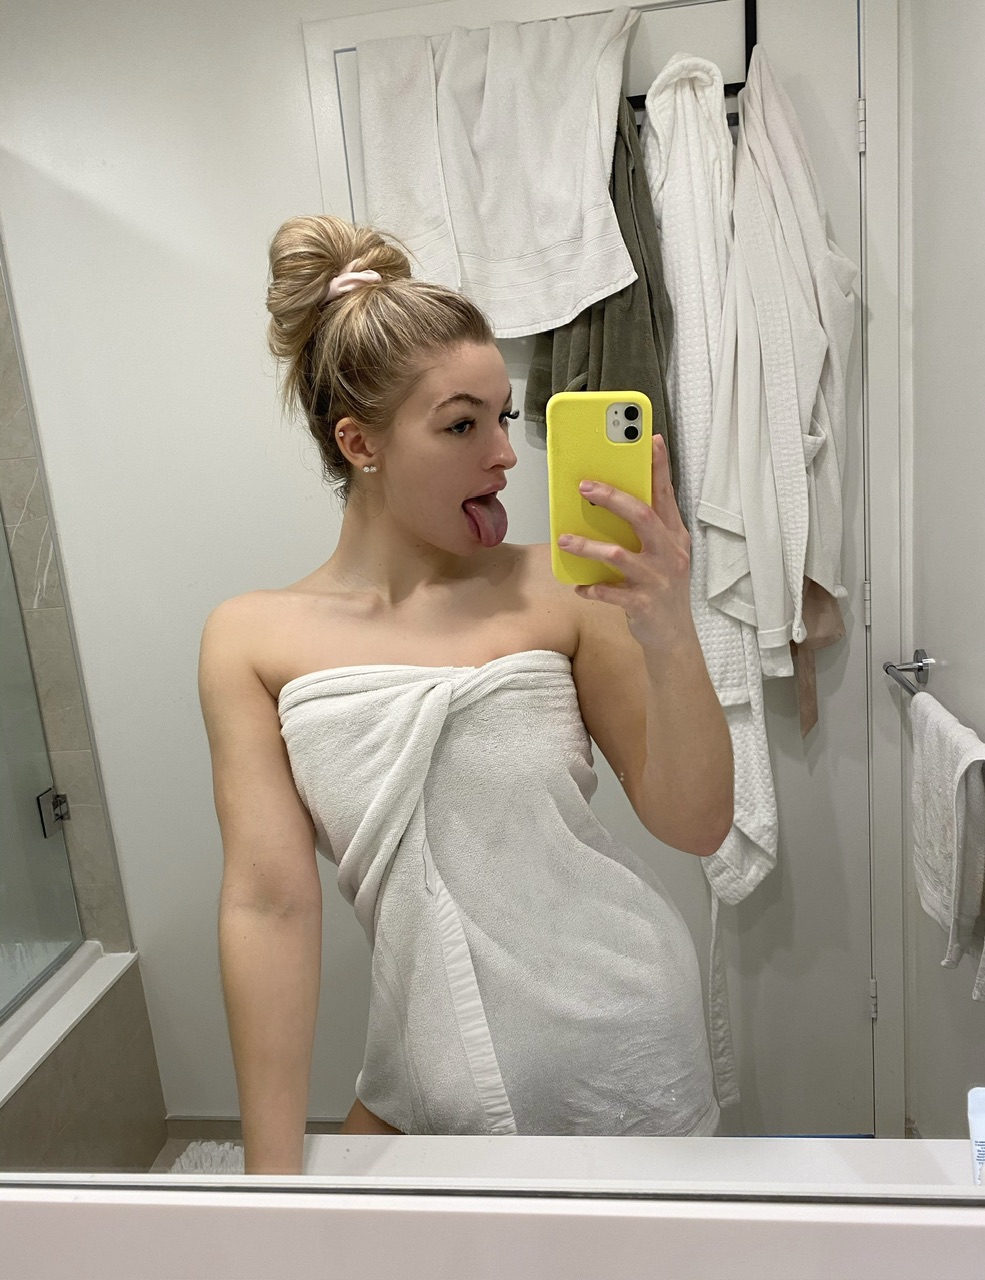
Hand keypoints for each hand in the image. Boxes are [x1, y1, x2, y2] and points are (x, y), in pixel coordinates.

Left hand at [556, 434, 694, 652]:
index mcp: (673, 535)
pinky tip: (578, 584)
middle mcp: (669, 553)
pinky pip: (611, 592)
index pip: (666, 495)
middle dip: (613, 499)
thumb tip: (614, 497)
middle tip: (584, 487)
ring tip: (565, 541)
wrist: (673, 636)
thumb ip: (647, 527)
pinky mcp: (643, 604)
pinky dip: (592, 587)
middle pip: (643, 516)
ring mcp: (657, 579)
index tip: (652, 440)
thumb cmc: (662, 587)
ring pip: (620, 555)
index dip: (659, 467)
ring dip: (589, 546)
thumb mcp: (663, 553)